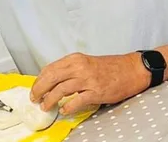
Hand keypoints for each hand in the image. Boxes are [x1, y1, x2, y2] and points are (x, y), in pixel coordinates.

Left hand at [30, 53, 150, 114]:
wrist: (132, 69)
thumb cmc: (111, 67)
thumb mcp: (87, 62)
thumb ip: (71, 70)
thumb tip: (54, 81)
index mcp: (76, 59)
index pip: (50, 69)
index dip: (39, 80)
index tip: (35, 88)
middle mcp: (80, 67)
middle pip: (51, 78)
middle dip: (39, 90)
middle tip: (35, 99)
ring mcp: (88, 79)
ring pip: (60, 90)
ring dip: (49, 100)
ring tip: (46, 106)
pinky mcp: (96, 92)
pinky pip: (76, 101)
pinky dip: (67, 107)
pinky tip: (64, 110)